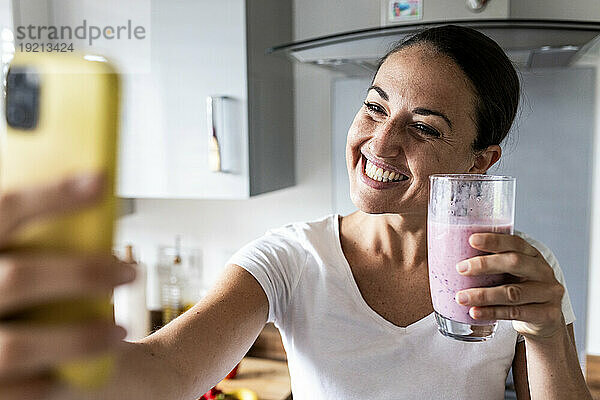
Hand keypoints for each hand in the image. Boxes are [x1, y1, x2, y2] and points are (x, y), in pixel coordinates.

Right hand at [0, 173, 134, 398]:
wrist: (1, 355)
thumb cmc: (17, 299)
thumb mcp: (14, 257)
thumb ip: (36, 240)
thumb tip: (94, 191)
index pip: (3, 210)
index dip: (51, 195)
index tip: (100, 180)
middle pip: (19, 277)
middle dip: (83, 273)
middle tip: (129, 271)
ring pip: (18, 346)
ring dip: (79, 338)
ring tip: (118, 331)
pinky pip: (15, 393)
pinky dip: (49, 381)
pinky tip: (75, 374)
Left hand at [455, 233, 565, 338]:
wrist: (545, 321)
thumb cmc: (518, 290)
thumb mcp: (509, 274)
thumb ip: (490, 265)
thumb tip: (449, 256)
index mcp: (533, 255)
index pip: (515, 242)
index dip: (494, 240)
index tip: (471, 240)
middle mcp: (543, 271)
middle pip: (515, 263)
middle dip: (485, 265)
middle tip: (460, 269)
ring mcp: (548, 293)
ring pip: (513, 293)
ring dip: (483, 295)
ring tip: (460, 297)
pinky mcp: (548, 315)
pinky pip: (516, 313)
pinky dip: (492, 312)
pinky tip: (475, 312)